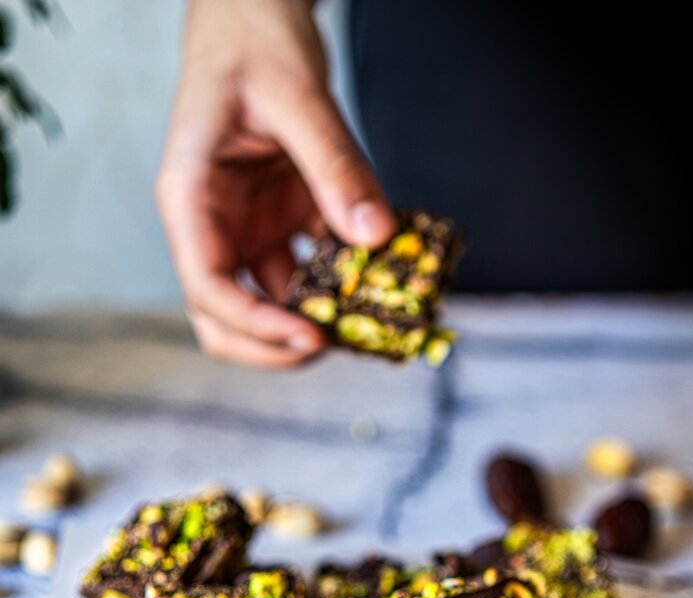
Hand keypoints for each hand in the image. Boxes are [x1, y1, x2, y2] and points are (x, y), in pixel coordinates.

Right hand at [155, 0, 394, 367]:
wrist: (254, 12)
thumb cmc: (255, 40)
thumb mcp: (298, 95)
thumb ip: (335, 166)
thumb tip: (377, 236)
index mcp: (190, 197)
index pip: (207, 285)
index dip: (255, 324)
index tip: (310, 336)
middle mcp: (212, 225)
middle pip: (224, 318)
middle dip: (273, 345)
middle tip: (333, 344)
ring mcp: (246, 229)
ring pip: (269, 303)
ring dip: (314, 318)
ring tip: (366, 318)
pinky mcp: (279, 224)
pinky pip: (307, 272)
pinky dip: (339, 285)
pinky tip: (376, 279)